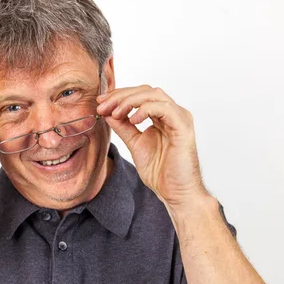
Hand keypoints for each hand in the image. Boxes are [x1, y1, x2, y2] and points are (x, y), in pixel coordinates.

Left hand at [96, 86, 206, 208]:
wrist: (175, 193)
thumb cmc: (160, 172)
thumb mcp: (134, 144)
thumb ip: (123, 127)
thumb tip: (107, 112)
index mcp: (162, 116)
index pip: (140, 95)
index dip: (119, 95)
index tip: (100, 103)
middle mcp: (172, 113)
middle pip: (145, 91)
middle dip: (121, 96)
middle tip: (102, 105)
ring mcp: (179, 118)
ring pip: (154, 95)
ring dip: (130, 100)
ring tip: (115, 112)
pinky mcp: (183, 127)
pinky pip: (165, 108)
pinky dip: (146, 109)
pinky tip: (133, 119)